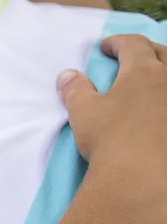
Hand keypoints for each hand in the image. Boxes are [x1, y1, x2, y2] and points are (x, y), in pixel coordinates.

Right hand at [58, 35, 166, 223]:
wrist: (144, 180)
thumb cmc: (111, 140)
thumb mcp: (84, 113)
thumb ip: (76, 90)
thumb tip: (68, 75)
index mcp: (143, 71)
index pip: (133, 45)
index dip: (118, 43)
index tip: (106, 48)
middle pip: (165, 54)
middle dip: (149, 51)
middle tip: (136, 58)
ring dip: (165, 73)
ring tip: (156, 82)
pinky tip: (163, 112)